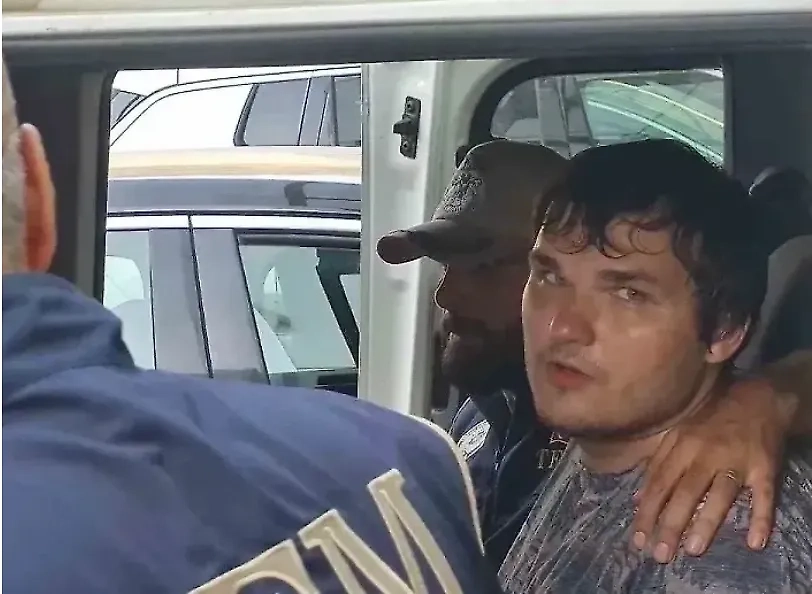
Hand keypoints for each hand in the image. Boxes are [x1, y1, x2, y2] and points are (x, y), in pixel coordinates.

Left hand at [631, 377, 796, 562]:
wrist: (758, 398)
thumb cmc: (711, 421)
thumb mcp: (679, 435)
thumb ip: (658, 465)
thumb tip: (637, 498)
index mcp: (681, 445)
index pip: (659, 483)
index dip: (647, 511)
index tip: (637, 539)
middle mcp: (705, 453)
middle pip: (685, 491)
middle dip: (670, 523)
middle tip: (659, 555)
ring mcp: (736, 460)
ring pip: (720, 494)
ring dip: (706, 522)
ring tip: (692, 550)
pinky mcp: (765, 466)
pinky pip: (764, 494)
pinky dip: (762, 517)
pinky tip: (755, 542)